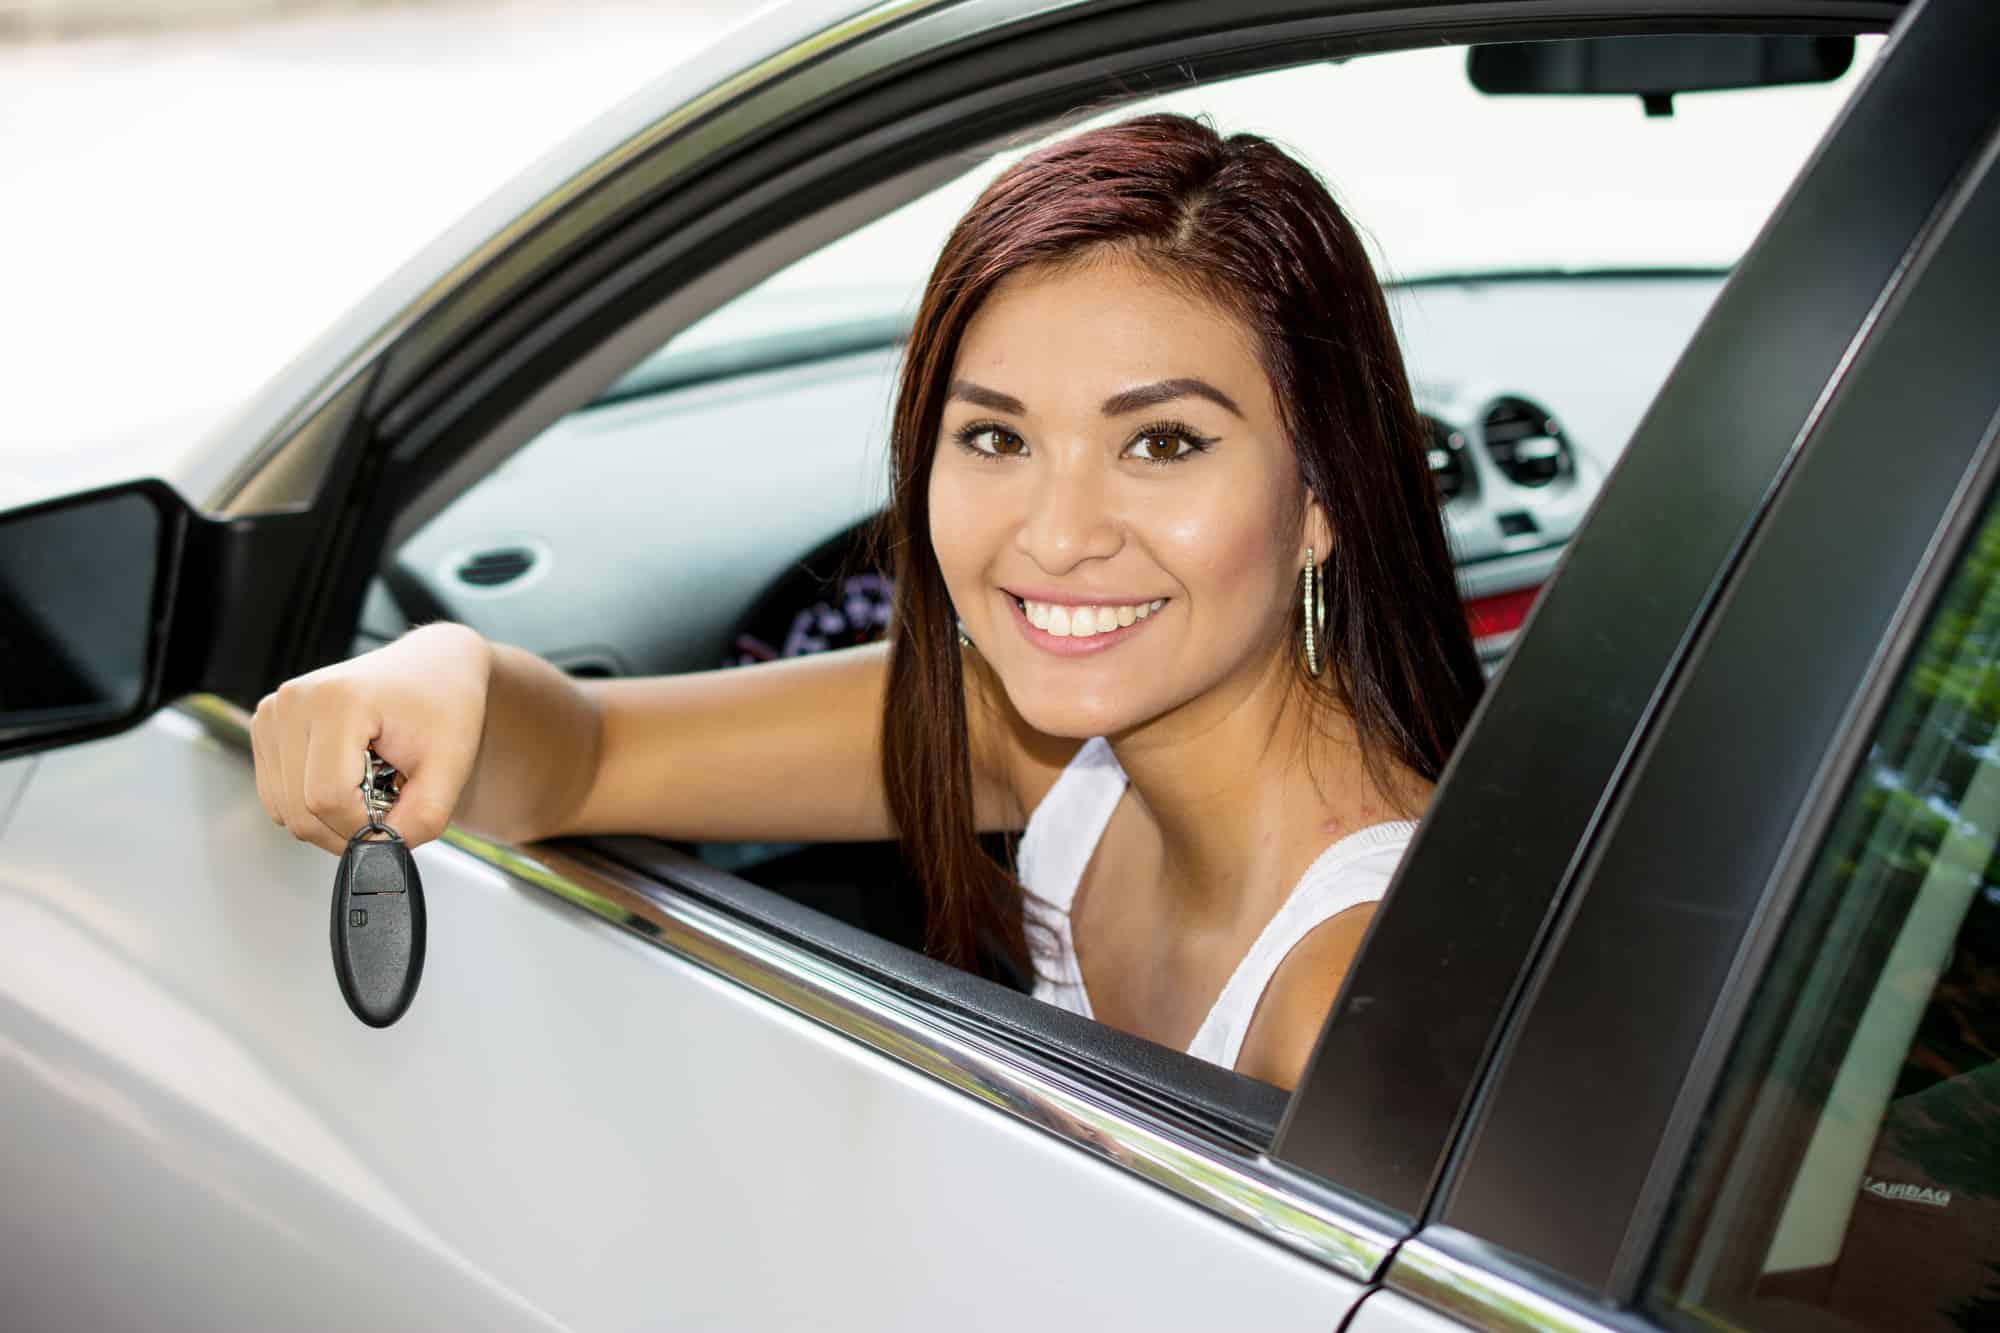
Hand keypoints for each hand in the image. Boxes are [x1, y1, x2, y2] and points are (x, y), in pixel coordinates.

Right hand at [251, 623, 491, 854]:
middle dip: (347, 828)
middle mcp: (292, 702)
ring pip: (284, 810)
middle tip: (390, 807)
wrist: (433, 667)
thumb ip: (421, 819)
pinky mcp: (266, 727)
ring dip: (330, 819)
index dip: (363, 828)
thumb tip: (377, 856)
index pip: (328, 798)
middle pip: (299, 810)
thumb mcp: (451, 767)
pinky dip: (313, 804)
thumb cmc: (444, 708)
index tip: (397, 820)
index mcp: (336, 701)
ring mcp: (273, 713)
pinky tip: (348, 779)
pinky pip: (278, 796)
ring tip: (372, 786)